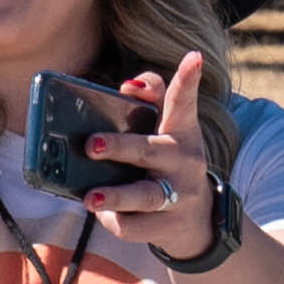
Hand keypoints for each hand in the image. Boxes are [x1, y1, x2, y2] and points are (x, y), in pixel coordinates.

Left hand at [79, 52, 216, 249]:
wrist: (194, 219)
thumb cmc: (167, 165)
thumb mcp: (166, 132)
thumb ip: (150, 102)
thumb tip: (126, 86)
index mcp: (180, 132)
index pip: (182, 102)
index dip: (187, 80)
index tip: (193, 57)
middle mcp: (183, 161)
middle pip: (151, 151)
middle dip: (121, 147)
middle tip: (92, 144)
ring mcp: (179, 195)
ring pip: (146, 195)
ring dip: (117, 196)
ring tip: (90, 197)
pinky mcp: (168, 226)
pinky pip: (134, 225)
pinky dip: (114, 221)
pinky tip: (105, 214)